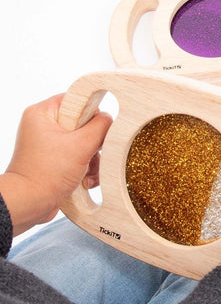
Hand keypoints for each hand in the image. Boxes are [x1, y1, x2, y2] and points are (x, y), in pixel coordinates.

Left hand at [0, 94, 111, 234]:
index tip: (97, 129)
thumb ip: (100, 127)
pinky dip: (86, 168)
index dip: (91, 113)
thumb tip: (108, 119)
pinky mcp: (54, 159)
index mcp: (42, 113)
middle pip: (83, 124)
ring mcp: (48, 144)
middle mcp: (43, 126)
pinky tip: (85, 180)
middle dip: (94, 143)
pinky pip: (78, 156)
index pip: (76, 100)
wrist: (30, 203)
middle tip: (91, 154)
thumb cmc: (47, 173)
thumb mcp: (81, 145)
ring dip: (92, 159)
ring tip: (87, 172)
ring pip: (83, 142)